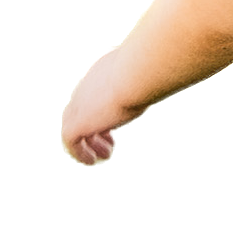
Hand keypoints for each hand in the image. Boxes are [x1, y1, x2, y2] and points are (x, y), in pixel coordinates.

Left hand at [60, 48, 151, 165]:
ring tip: (104, 154)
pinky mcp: (77, 123)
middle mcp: (86, 88)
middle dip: (95, 126)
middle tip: (109, 140)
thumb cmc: (147, 72)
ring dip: (89, 141)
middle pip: (80, 110)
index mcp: (100, 73)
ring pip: (74, 125)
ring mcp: (79, 105)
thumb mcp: (145, 76)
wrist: (136, 74)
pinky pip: (71, 141)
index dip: (105, 111)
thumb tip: (161, 87)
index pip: (95, 95)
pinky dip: (80, 151)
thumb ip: (145, 82)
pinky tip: (92, 160)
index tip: (117, 122)